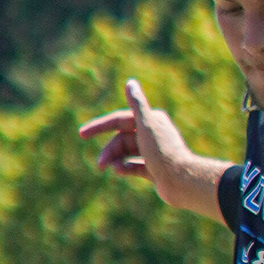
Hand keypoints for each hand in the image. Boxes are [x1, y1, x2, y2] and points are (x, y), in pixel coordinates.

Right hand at [77, 76, 223, 213]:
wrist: (181, 180)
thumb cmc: (163, 151)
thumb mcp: (147, 125)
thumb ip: (137, 104)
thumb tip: (130, 82)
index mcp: (151, 121)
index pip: (119, 120)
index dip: (100, 126)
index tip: (82, 134)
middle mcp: (153, 135)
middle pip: (122, 140)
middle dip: (110, 151)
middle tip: (99, 164)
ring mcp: (153, 153)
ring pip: (127, 153)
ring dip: (115, 160)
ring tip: (109, 169)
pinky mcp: (154, 170)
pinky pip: (134, 166)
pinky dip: (125, 168)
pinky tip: (119, 171)